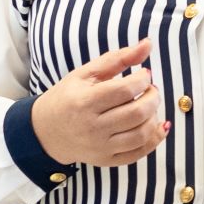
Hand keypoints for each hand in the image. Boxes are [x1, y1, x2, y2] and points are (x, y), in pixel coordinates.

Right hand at [31, 38, 167, 169]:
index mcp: (85, 102)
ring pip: (141, 134)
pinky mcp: (106, 160)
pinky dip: (154, 139)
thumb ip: (118, 58)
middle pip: (137, 113)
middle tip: (151, 90)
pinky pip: (138, 153)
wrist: (46, 131)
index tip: (144, 75)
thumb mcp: (86, 74)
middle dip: (153, 98)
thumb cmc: (68, 97)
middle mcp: (93, 127)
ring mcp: (100, 147)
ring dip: (154, 117)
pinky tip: (157, 125)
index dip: (142, 80)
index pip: (124, 91)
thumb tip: (148, 44)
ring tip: (149, 106)